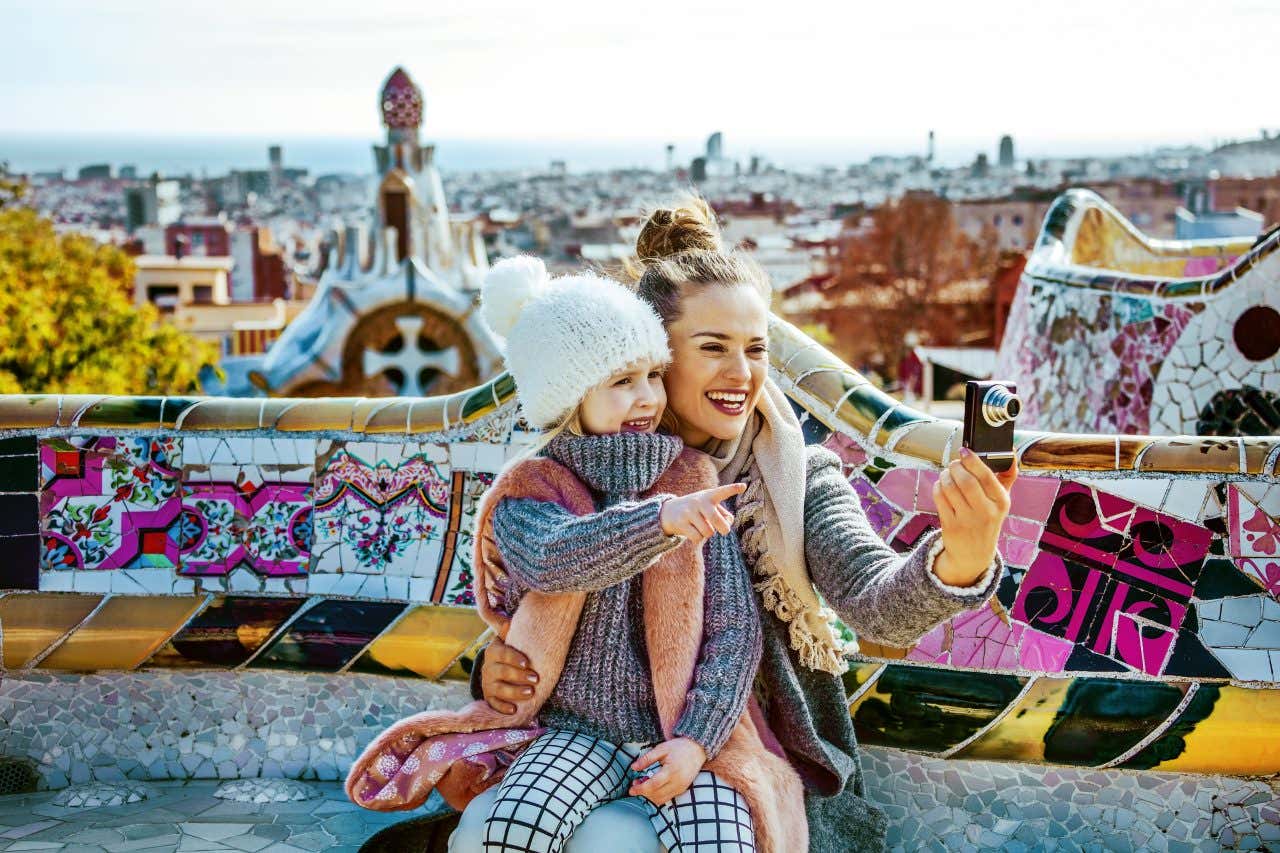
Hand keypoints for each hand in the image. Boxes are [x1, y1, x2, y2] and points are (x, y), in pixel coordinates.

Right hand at [480, 636, 538, 714]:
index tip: (527, 663)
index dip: (514, 658)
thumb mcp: (512, 640)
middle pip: (501, 672)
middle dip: (519, 676)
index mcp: (493, 651)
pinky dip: (503, 707)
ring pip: (499, 689)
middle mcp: (487, 667)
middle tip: (536, 679)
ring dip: (514, 692)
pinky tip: (514, 710)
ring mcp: (487, 683)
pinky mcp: (489, 697)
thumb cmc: (514, 653)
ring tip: (530, 693)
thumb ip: (511, 630)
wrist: (502, 668)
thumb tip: (508, 618)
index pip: (502, 653)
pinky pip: (494, 704)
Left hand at [628, 737, 706, 805]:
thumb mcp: (661, 749)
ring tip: (642, 784)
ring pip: (662, 799)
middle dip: (643, 793)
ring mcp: (681, 787)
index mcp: (671, 771)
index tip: (631, 789)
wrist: (697, 749)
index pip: (653, 785)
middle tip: (634, 784)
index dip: (641, 789)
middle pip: (657, 794)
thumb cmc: (679, 747)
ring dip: (650, 796)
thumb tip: (633, 767)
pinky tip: (652, 786)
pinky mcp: (683, 789)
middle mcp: (677, 782)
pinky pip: (668, 797)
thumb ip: (647, 759)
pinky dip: (658, 796)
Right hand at [659, 483, 745, 544]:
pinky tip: (692, 531)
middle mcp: (700, 501)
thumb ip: (724, 515)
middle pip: (717, 520)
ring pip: (708, 532)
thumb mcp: (710, 507)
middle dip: (724, 529)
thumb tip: (728, 523)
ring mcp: (689, 511)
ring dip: (707, 534)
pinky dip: (697, 538)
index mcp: (710, 496)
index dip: (733, 489)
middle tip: (723, 531)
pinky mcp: (681, 522)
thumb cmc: (697, 510)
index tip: (743, 487)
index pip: (723, 491)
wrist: (669, 511)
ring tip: (701, 528)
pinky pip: (697, 538)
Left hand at [931, 447, 1017, 586]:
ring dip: (945, 475)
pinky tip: (942, 485)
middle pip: (966, 481)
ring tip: (947, 473)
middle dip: (956, 467)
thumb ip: (1006, 477)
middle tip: (954, 464)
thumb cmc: (988, 519)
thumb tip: (1010, 451)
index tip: (965, 451)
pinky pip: (940, 498)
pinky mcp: (951, 526)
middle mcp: (986, 512)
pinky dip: (938, 487)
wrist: (974, 554)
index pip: (986, 476)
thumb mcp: (1001, 502)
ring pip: (950, 488)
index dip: (973, 460)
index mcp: (1001, 502)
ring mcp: (967, 520)